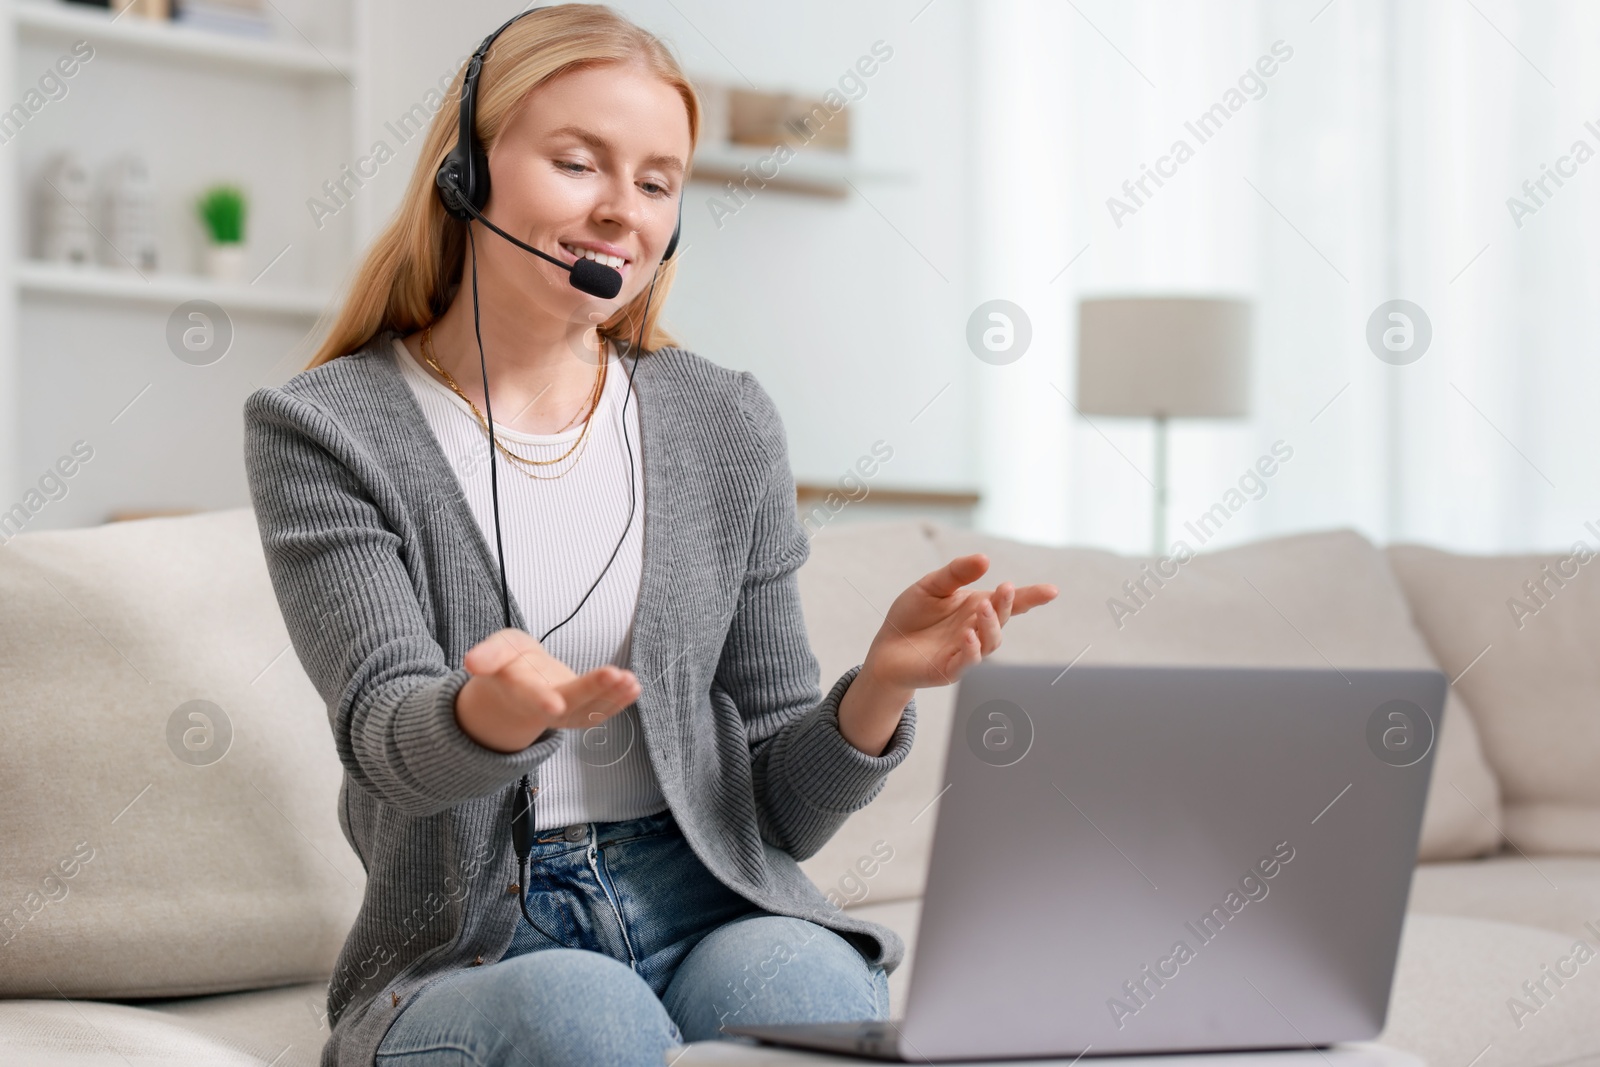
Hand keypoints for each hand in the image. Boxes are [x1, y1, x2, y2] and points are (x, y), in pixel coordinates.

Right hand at [454, 628, 640, 753]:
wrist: (519, 683)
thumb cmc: (509, 664)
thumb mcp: (496, 651)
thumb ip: (487, 656)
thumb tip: (471, 662)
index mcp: (522, 693)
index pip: (531, 698)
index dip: (542, 700)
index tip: (555, 703)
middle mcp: (546, 707)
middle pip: (571, 702)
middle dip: (593, 691)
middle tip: (615, 675)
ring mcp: (567, 713)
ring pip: (592, 710)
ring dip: (613, 697)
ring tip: (631, 681)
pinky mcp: (583, 711)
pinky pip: (603, 711)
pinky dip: (620, 701)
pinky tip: (634, 687)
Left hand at [837, 554, 1056, 755]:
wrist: (886, 647)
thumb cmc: (912, 616)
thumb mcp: (932, 586)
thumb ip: (956, 573)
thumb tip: (984, 559)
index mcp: (977, 607)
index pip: (1011, 602)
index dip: (1032, 597)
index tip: (1052, 591)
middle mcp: (977, 630)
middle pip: (1002, 619)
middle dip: (1007, 604)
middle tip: (1005, 589)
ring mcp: (966, 651)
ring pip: (989, 641)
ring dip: (990, 625)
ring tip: (984, 609)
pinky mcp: (950, 669)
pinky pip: (966, 662)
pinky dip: (971, 650)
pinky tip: (969, 636)